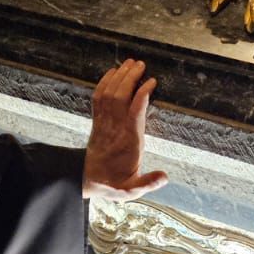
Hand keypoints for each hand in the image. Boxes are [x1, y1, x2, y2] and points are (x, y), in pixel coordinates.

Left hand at [82, 59, 167, 201]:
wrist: (88, 180)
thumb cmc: (113, 183)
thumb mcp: (132, 190)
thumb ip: (148, 183)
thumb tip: (165, 177)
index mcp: (128, 142)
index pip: (135, 112)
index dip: (142, 95)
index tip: (151, 82)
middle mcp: (115, 129)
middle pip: (120, 96)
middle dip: (130, 78)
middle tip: (141, 64)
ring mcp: (105, 123)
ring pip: (109, 94)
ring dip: (119, 76)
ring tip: (131, 63)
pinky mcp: (98, 121)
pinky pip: (98, 97)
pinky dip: (104, 82)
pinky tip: (112, 72)